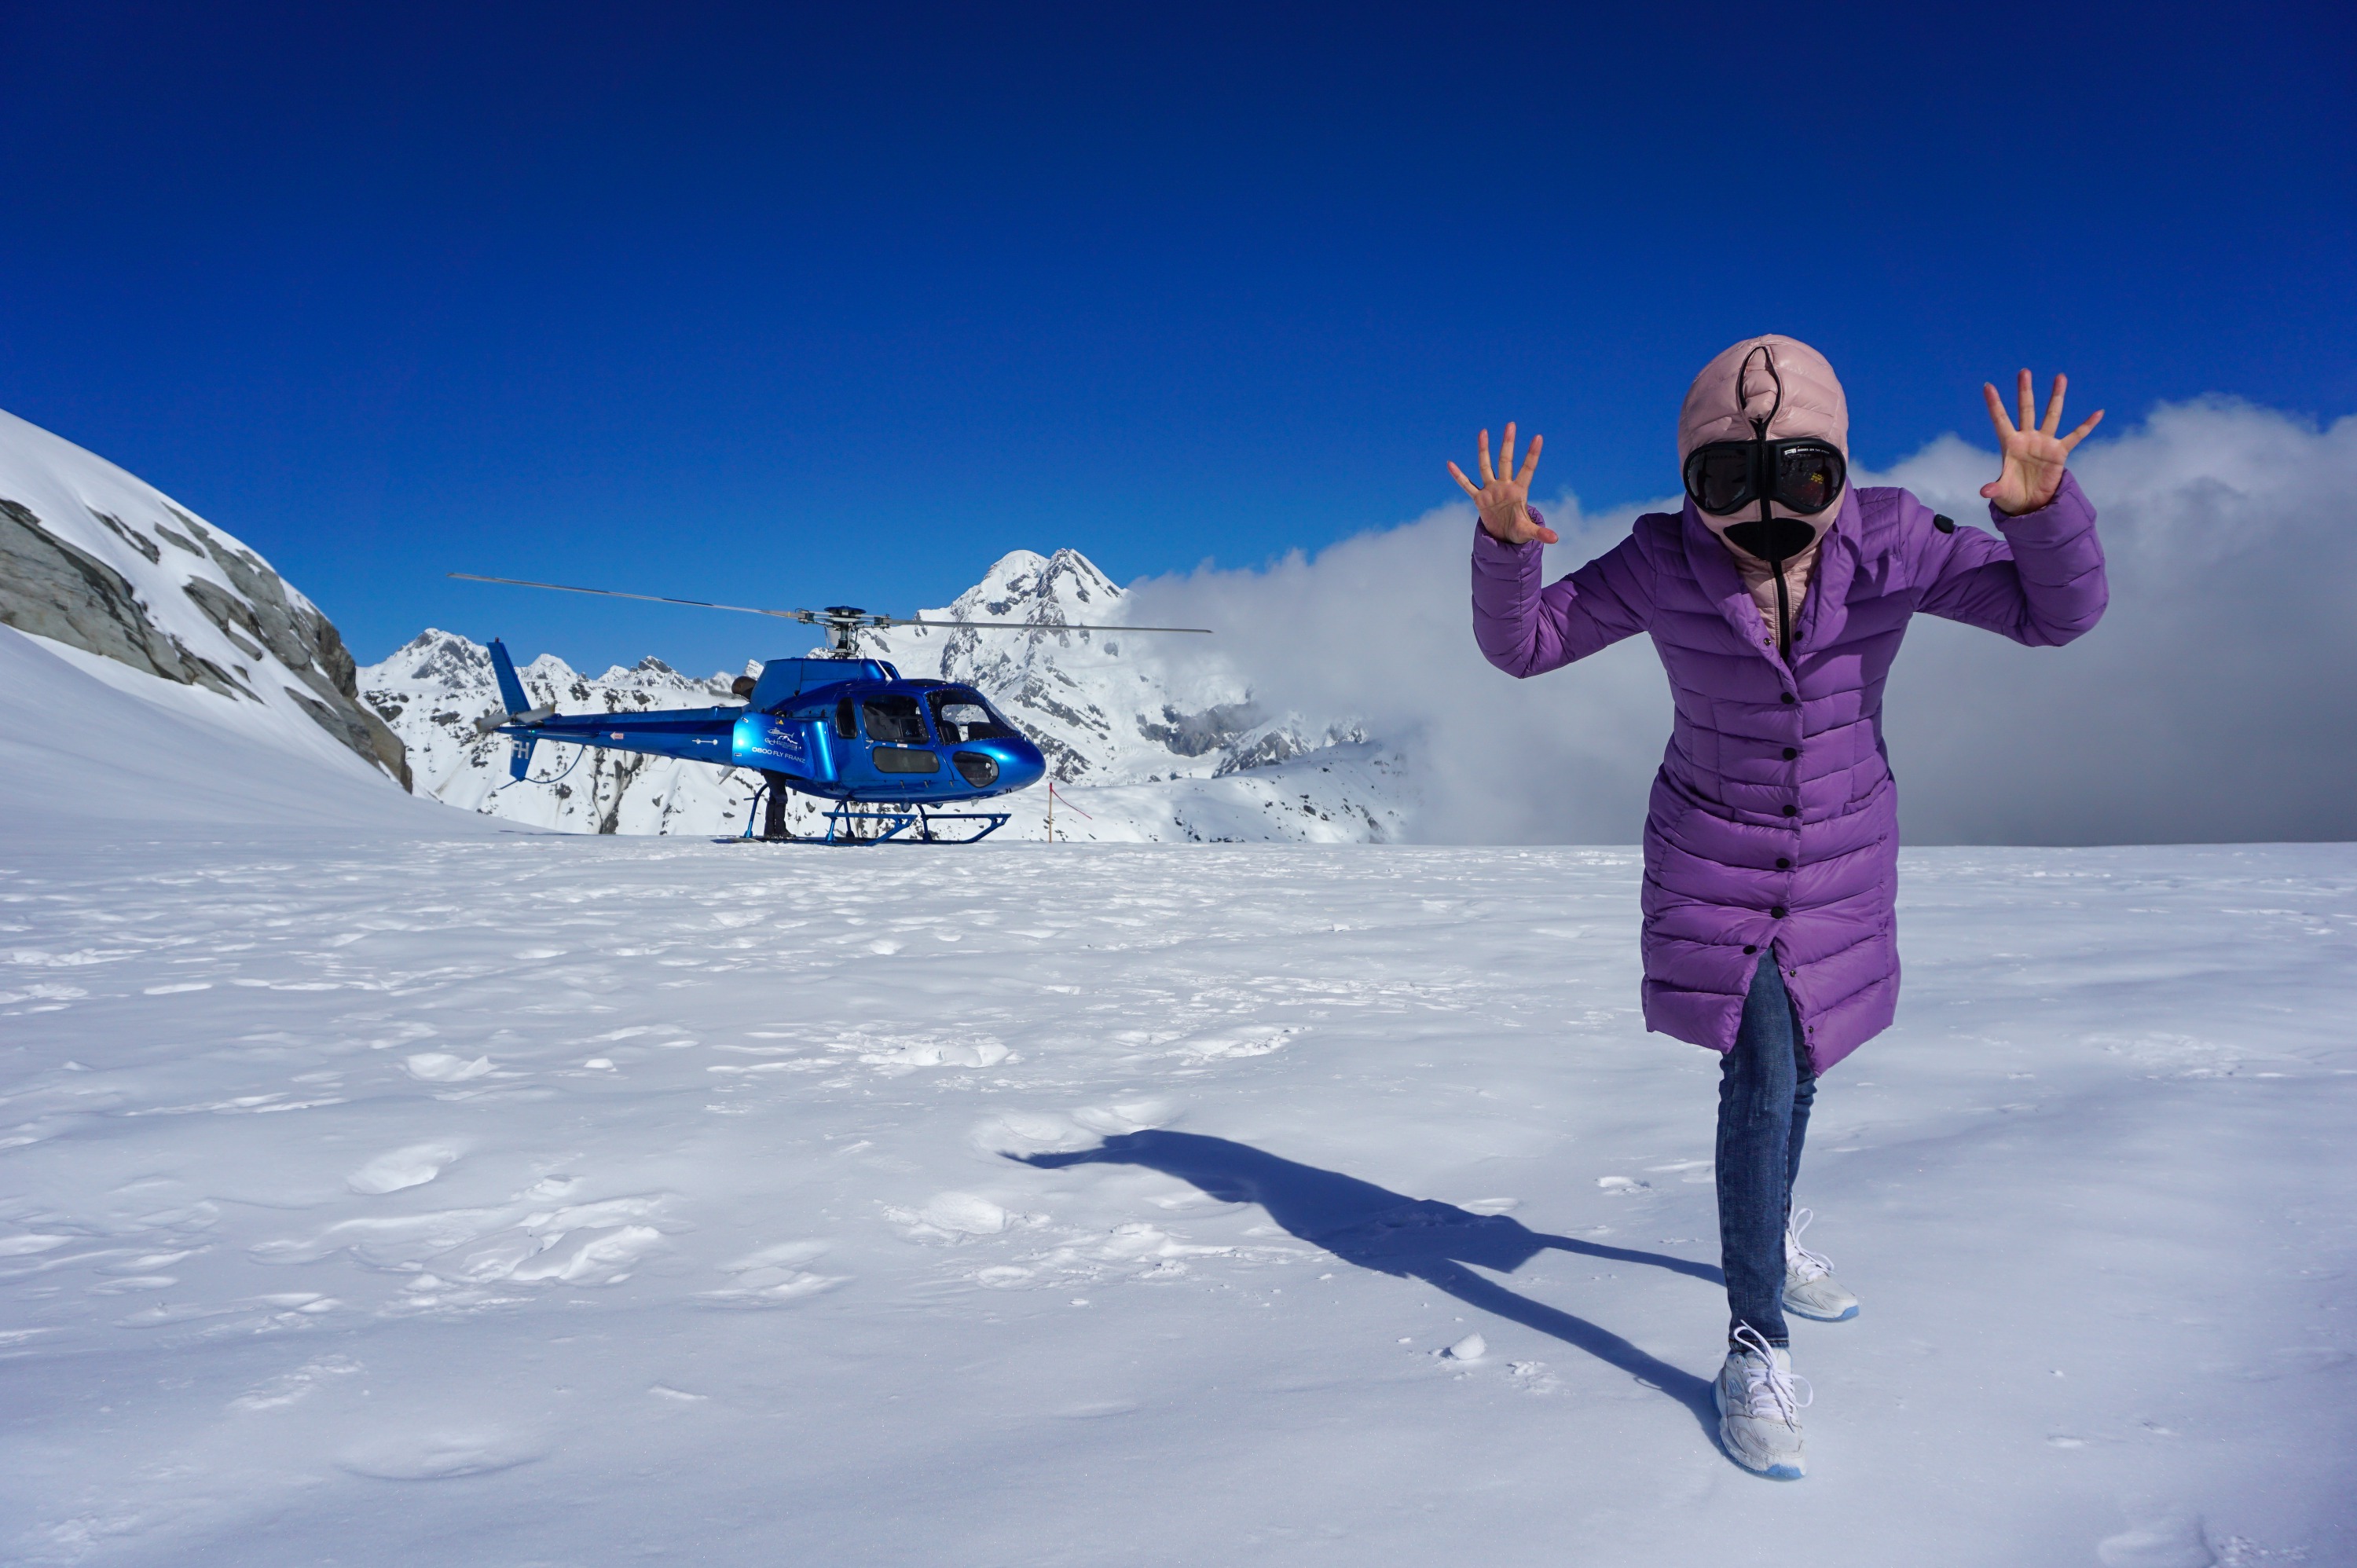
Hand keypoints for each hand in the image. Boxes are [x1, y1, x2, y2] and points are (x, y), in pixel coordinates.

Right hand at [1449, 422, 1557, 543]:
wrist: (1504, 537)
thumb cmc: (1518, 531)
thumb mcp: (1528, 532)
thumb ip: (1540, 533)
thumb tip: (1555, 539)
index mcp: (1519, 491)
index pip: (1527, 469)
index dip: (1532, 454)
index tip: (1538, 437)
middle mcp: (1504, 486)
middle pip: (1505, 460)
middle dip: (1508, 443)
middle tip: (1511, 425)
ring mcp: (1491, 490)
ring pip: (1486, 466)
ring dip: (1484, 450)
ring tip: (1483, 431)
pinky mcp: (1479, 499)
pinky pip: (1467, 485)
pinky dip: (1459, 476)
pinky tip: (1450, 464)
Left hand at [1981, 369, 2102, 515]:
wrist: (2030, 503)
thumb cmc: (2012, 494)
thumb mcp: (2003, 492)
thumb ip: (1995, 489)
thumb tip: (1985, 491)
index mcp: (2010, 444)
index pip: (2000, 420)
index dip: (1994, 404)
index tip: (1988, 386)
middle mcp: (2027, 438)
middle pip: (2026, 410)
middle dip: (2025, 391)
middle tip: (2024, 371)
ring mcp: (2044, 443)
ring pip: (2051, 415)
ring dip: (2056, 396)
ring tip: (2060, 376)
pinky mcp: (2060, 452)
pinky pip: (2076, 436)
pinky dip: (2087, 425)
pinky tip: (2098, 412)